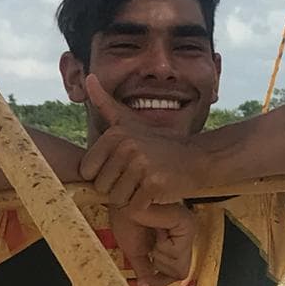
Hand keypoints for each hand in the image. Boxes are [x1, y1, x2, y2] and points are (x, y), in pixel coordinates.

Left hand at [79, 75, 207, 211]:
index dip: (102, 176)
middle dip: (117, 189)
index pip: (88, 170)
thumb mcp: (130, 121)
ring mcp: (141, 166)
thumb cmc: (158, 144)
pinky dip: (143, 208)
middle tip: (136, 180)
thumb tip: (89, 77)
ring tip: (144, 186)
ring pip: (117, 200)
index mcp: (115, 135)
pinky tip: (154, 195)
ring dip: (130, 200)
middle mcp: (127, 148)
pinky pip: (134, 208)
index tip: (121, 170)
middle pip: (102, 187)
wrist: (196, 158)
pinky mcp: (154, 185)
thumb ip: (105, 104)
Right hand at [108, 203, 194, 285]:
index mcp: (176, 237)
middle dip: (159, 264)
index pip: (178, 273)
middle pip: (180, 273)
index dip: (160, 279)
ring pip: (178, 267)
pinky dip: (161, 246)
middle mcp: (186, 231)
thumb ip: (144, 270)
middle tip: (149, 242)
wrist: (119, 202)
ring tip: (151, 231)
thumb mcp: (134, 252)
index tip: (146, 276)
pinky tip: (155, 228)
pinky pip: (175, 253)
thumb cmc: (123, 219)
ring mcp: (188, 226)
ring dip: (158, 254)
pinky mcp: (185, 222)